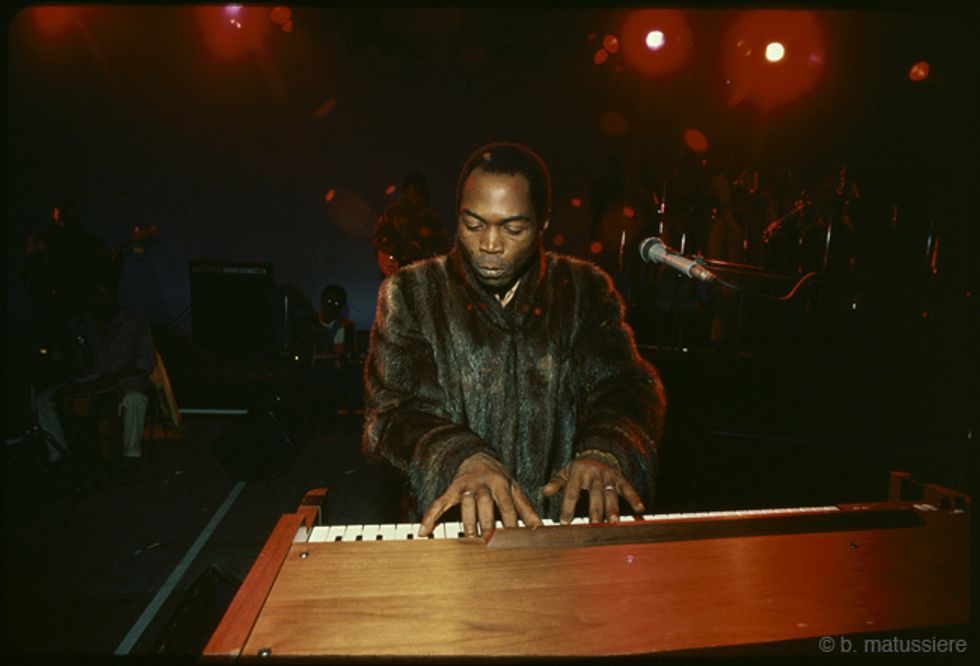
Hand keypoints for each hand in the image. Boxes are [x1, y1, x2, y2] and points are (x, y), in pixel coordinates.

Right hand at [418, 452, 542, 537]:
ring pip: (465, 505)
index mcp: (501, 484)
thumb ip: (526, 509)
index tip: (514, 539)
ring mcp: (465, 487)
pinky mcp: (451, 490)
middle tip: (490, 541)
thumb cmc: (499, 478)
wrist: (477, 456)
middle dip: (487, 522)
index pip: (507, 505)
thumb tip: (541, 528)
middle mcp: (483, 484)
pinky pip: (439, 503)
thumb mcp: (514, 489)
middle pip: (485, 504)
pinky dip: (430, 516)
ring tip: (468, 540)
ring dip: (467, 522)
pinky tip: (424, 531)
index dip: (510, 521)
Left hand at [542, 457, 644, 524]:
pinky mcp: (620, 479)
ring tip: (613, 522)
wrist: (598, 453)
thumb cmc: (579, 469)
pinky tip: (640, 509)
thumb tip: (544, 492)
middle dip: (594, 511)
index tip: (564, 523)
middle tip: (593, 526)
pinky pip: (628, 488)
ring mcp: (608, 477)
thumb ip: (556, 482)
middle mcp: (594, 474)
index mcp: (578, 473)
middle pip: (594, 495)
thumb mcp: (565, 472)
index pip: (572, 492)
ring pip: (610, 494)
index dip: (567, 507)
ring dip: (613, 508)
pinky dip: (634, 498)